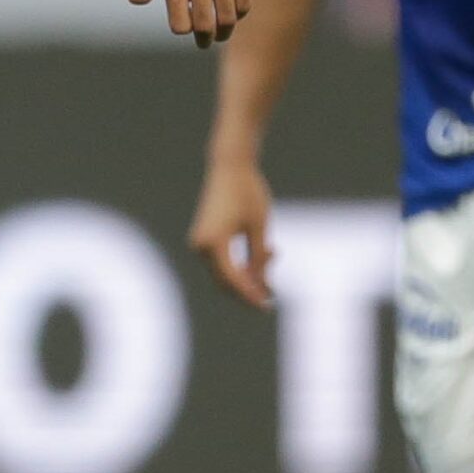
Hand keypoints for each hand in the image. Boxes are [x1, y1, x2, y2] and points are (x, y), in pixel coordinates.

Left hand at [129, 0, 253, 48]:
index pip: (181, 25)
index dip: (185, 29)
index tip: (189, 31)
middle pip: (205, 24)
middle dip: (206, 38)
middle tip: (207, 41)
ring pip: (228, 17)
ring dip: (225, 30)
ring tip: (222, 32)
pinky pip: (244, 3)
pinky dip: (239, 13)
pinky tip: (233, 11)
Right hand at [189, 157, 275, 309]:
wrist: (229, 166)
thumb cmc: (248, 192)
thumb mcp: (259, 228)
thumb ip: (258, 259)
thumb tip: (259, 287)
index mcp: (213, 243)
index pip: (232, 280)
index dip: (251, 295)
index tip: (268, 306)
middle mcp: (200, 245)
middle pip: (226, 281)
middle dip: (250, 287)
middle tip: (274, 290)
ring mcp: (199, 242)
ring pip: (224, 272)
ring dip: (248, 273)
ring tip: (273, 255)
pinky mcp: (203, 238)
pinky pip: (222, 261)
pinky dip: (241, 263)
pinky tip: (265, 253)